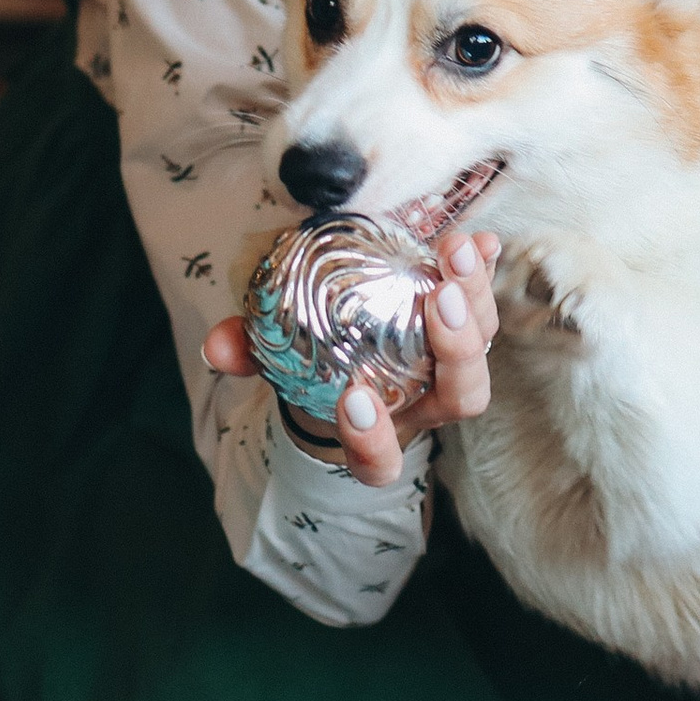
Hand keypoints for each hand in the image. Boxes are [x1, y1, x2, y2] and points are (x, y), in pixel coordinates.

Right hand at [202, 230, 501, 486]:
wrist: (348, 355)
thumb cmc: (314, 369)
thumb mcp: (276, 363)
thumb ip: (248, 354)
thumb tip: (215, 346)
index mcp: (380, 434)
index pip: (382, 460)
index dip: (374, 440)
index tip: (353, 400)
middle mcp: (428, 403)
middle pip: (463, 394)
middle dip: (457, 349)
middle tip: (439, 300)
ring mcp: (452, 365)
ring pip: (481, 342)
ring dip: (475, 296)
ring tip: (456, 250)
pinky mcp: (465, 323)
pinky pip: (483, 298)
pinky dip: (484, 270)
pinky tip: (480, 240)